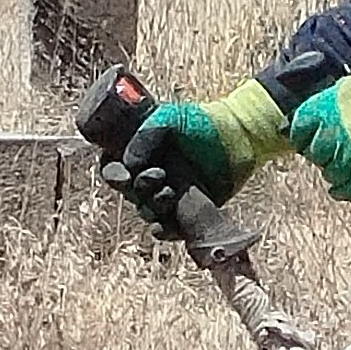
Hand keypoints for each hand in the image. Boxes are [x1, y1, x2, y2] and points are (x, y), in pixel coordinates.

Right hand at [112, 78, 289, 223]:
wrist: (238, 138)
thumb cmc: (202, 123)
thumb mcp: (168, 120)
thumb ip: (144, 138)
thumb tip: (130, 167)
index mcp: (140, 152)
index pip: (112, 166)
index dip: (112, 174)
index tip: (124, 177)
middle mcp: (150, 174)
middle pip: (128, 192)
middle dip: (137, 189)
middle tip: (159, 177)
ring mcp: (168, 194)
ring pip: (145, 211)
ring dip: (151, 207)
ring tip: (170, 194)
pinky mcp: (186, 212)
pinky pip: (166, 228)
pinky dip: (162, 230)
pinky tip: (163, 225)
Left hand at [287, 68, 350, 203]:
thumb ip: (330, 102)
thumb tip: (311, 119)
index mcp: (333, 103)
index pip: (300, 126)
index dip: (305, 135)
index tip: (313, 139)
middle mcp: (339, 128)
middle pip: (314, 152)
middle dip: (323, 154)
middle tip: (339, 151)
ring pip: (329, 173)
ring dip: (338, 171)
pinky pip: (345, 191)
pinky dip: (349, 188)